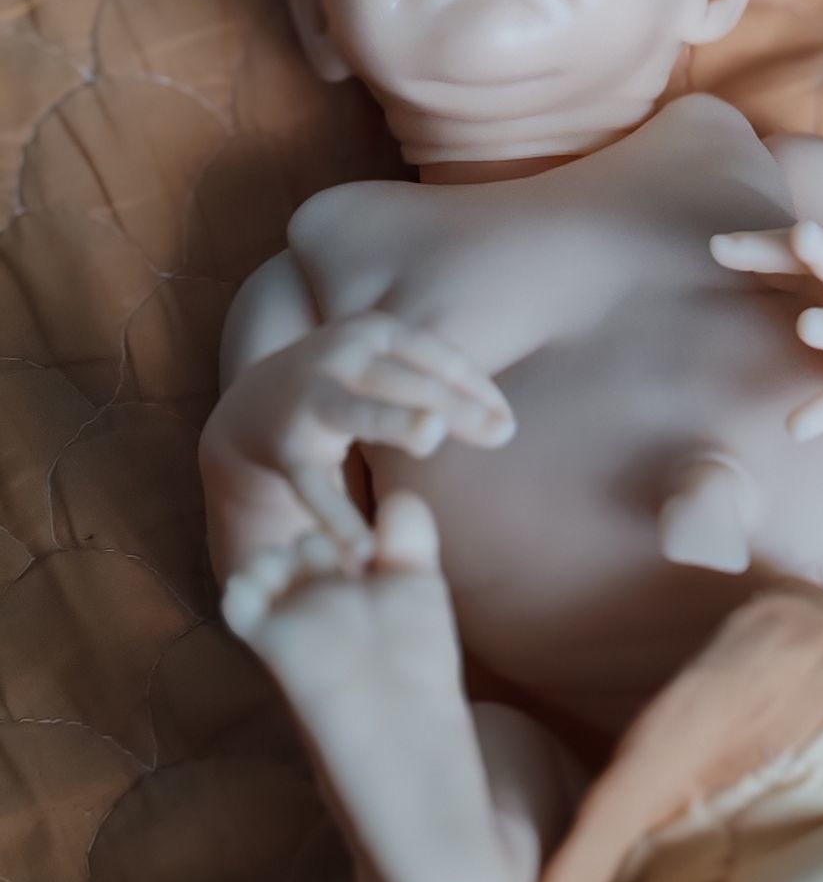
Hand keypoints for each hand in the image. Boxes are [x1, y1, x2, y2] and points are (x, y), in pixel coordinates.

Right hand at [204, 311, 514, 553]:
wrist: (254, 404)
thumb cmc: (348, 385)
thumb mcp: (388, 368)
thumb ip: (439, 388)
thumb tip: (506, 426)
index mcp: (375, 332)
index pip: (437, 355)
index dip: (476, 387)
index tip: (508, 424)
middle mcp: (342, 355)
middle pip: (409, 382)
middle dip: (454, 406)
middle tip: (500, 434)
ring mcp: (311, 399)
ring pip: (362, 413)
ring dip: (395, 422)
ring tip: (431, 437)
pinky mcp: (288, 448)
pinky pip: (316, 488)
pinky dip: (338, 519)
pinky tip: (365, 550)